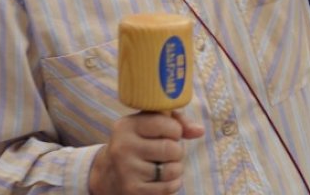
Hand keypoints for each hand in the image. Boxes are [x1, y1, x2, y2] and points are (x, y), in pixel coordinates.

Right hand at [89, 110, 204, 194]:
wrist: (109, 174)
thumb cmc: (140, 142)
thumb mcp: (152, 123)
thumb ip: (178, 121)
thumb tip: (199, 131)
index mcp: (126, 126)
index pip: (171, 125)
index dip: (176, 131)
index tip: (167, 134)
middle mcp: (122, 147)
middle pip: (173, 149)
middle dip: (177, 151)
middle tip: (165, 153)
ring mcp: (125, 171)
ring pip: (173, 170)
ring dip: (175, 168)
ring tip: (162, 165)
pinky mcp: (132, 190)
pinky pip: (169, 187)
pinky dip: (172, 183)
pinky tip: (160, 178)